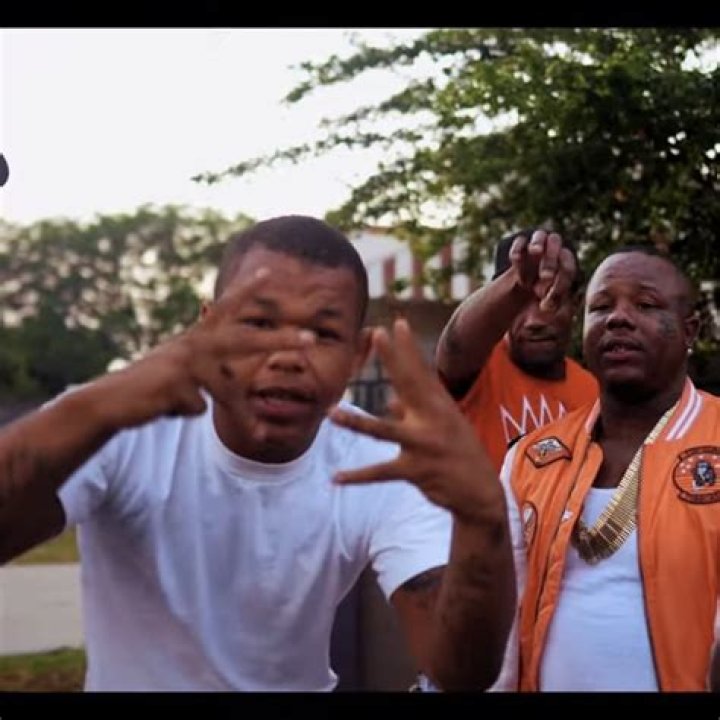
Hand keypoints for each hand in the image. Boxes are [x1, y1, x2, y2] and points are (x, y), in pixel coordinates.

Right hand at [95, 268, 313, 428]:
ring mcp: (182, 363)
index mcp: (197, 338)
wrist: (112, 401)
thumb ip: (214, 377)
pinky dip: (187, 414)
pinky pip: (198, 408)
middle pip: (243, 340)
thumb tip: (246, 372)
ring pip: (226, 389)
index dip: (246, 291)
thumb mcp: (188, 378)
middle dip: (278, 341)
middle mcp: (193, 344)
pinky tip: (168, 408)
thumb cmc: (154, 389)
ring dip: (244, 417)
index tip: (268, 273)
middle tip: (311, 339)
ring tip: (258, 435)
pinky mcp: (172, 384)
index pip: (225, 310)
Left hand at [329, 318, 501, 523]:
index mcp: (438, 407)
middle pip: (408, 385)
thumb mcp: (441, 428)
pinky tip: (335, 478)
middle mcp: (432, 420)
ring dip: (356, 423)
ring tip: (331, 413)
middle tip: (377, 334)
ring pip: (383, 431)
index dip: (408, 348)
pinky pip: (380, 472)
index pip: (421, 372)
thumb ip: (412, 413)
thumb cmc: (459, 454)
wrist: (481, 493)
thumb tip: (389, 402)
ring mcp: (424, 445)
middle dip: (392, 359)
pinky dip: (357, 476)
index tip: (398, 323)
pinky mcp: (417, 470)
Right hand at [509, 230, 576, 311]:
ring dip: (539, 242)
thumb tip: (548, 308)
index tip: (548, 296)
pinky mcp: (521, 244)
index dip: (561, 280)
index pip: (568, 267)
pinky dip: (518, 249)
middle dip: (551, 261)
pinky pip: (520, 241)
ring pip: (542, 235)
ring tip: (535, 251)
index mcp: (565, 262)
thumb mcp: (548, 298)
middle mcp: (554, 248)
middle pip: (558, 247)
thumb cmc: (541, 291)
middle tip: (545, 277)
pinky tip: (515, 260)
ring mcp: (538, 243)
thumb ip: (552, 301)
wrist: (525, 282)